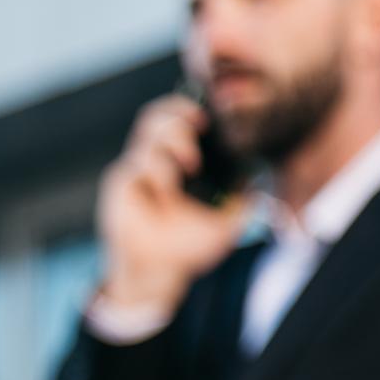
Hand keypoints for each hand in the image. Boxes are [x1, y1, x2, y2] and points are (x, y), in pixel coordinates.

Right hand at [96, 95, 254, 312]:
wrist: (159, 271)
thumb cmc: (188, 246)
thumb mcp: (227, 223)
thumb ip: (243, 200)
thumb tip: (258, 176)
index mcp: (177, 163)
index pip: (175, 120)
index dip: (185, 108)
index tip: (207, 114)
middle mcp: (155, 161)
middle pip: (156, 117)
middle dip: (179, 116)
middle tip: (198, 128)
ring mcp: (137, 171)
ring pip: (148, 134)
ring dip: (173, 141)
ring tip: (190, 165)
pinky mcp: (121, 183)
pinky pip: (136, 164)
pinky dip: (159, 173)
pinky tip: (168, 194)